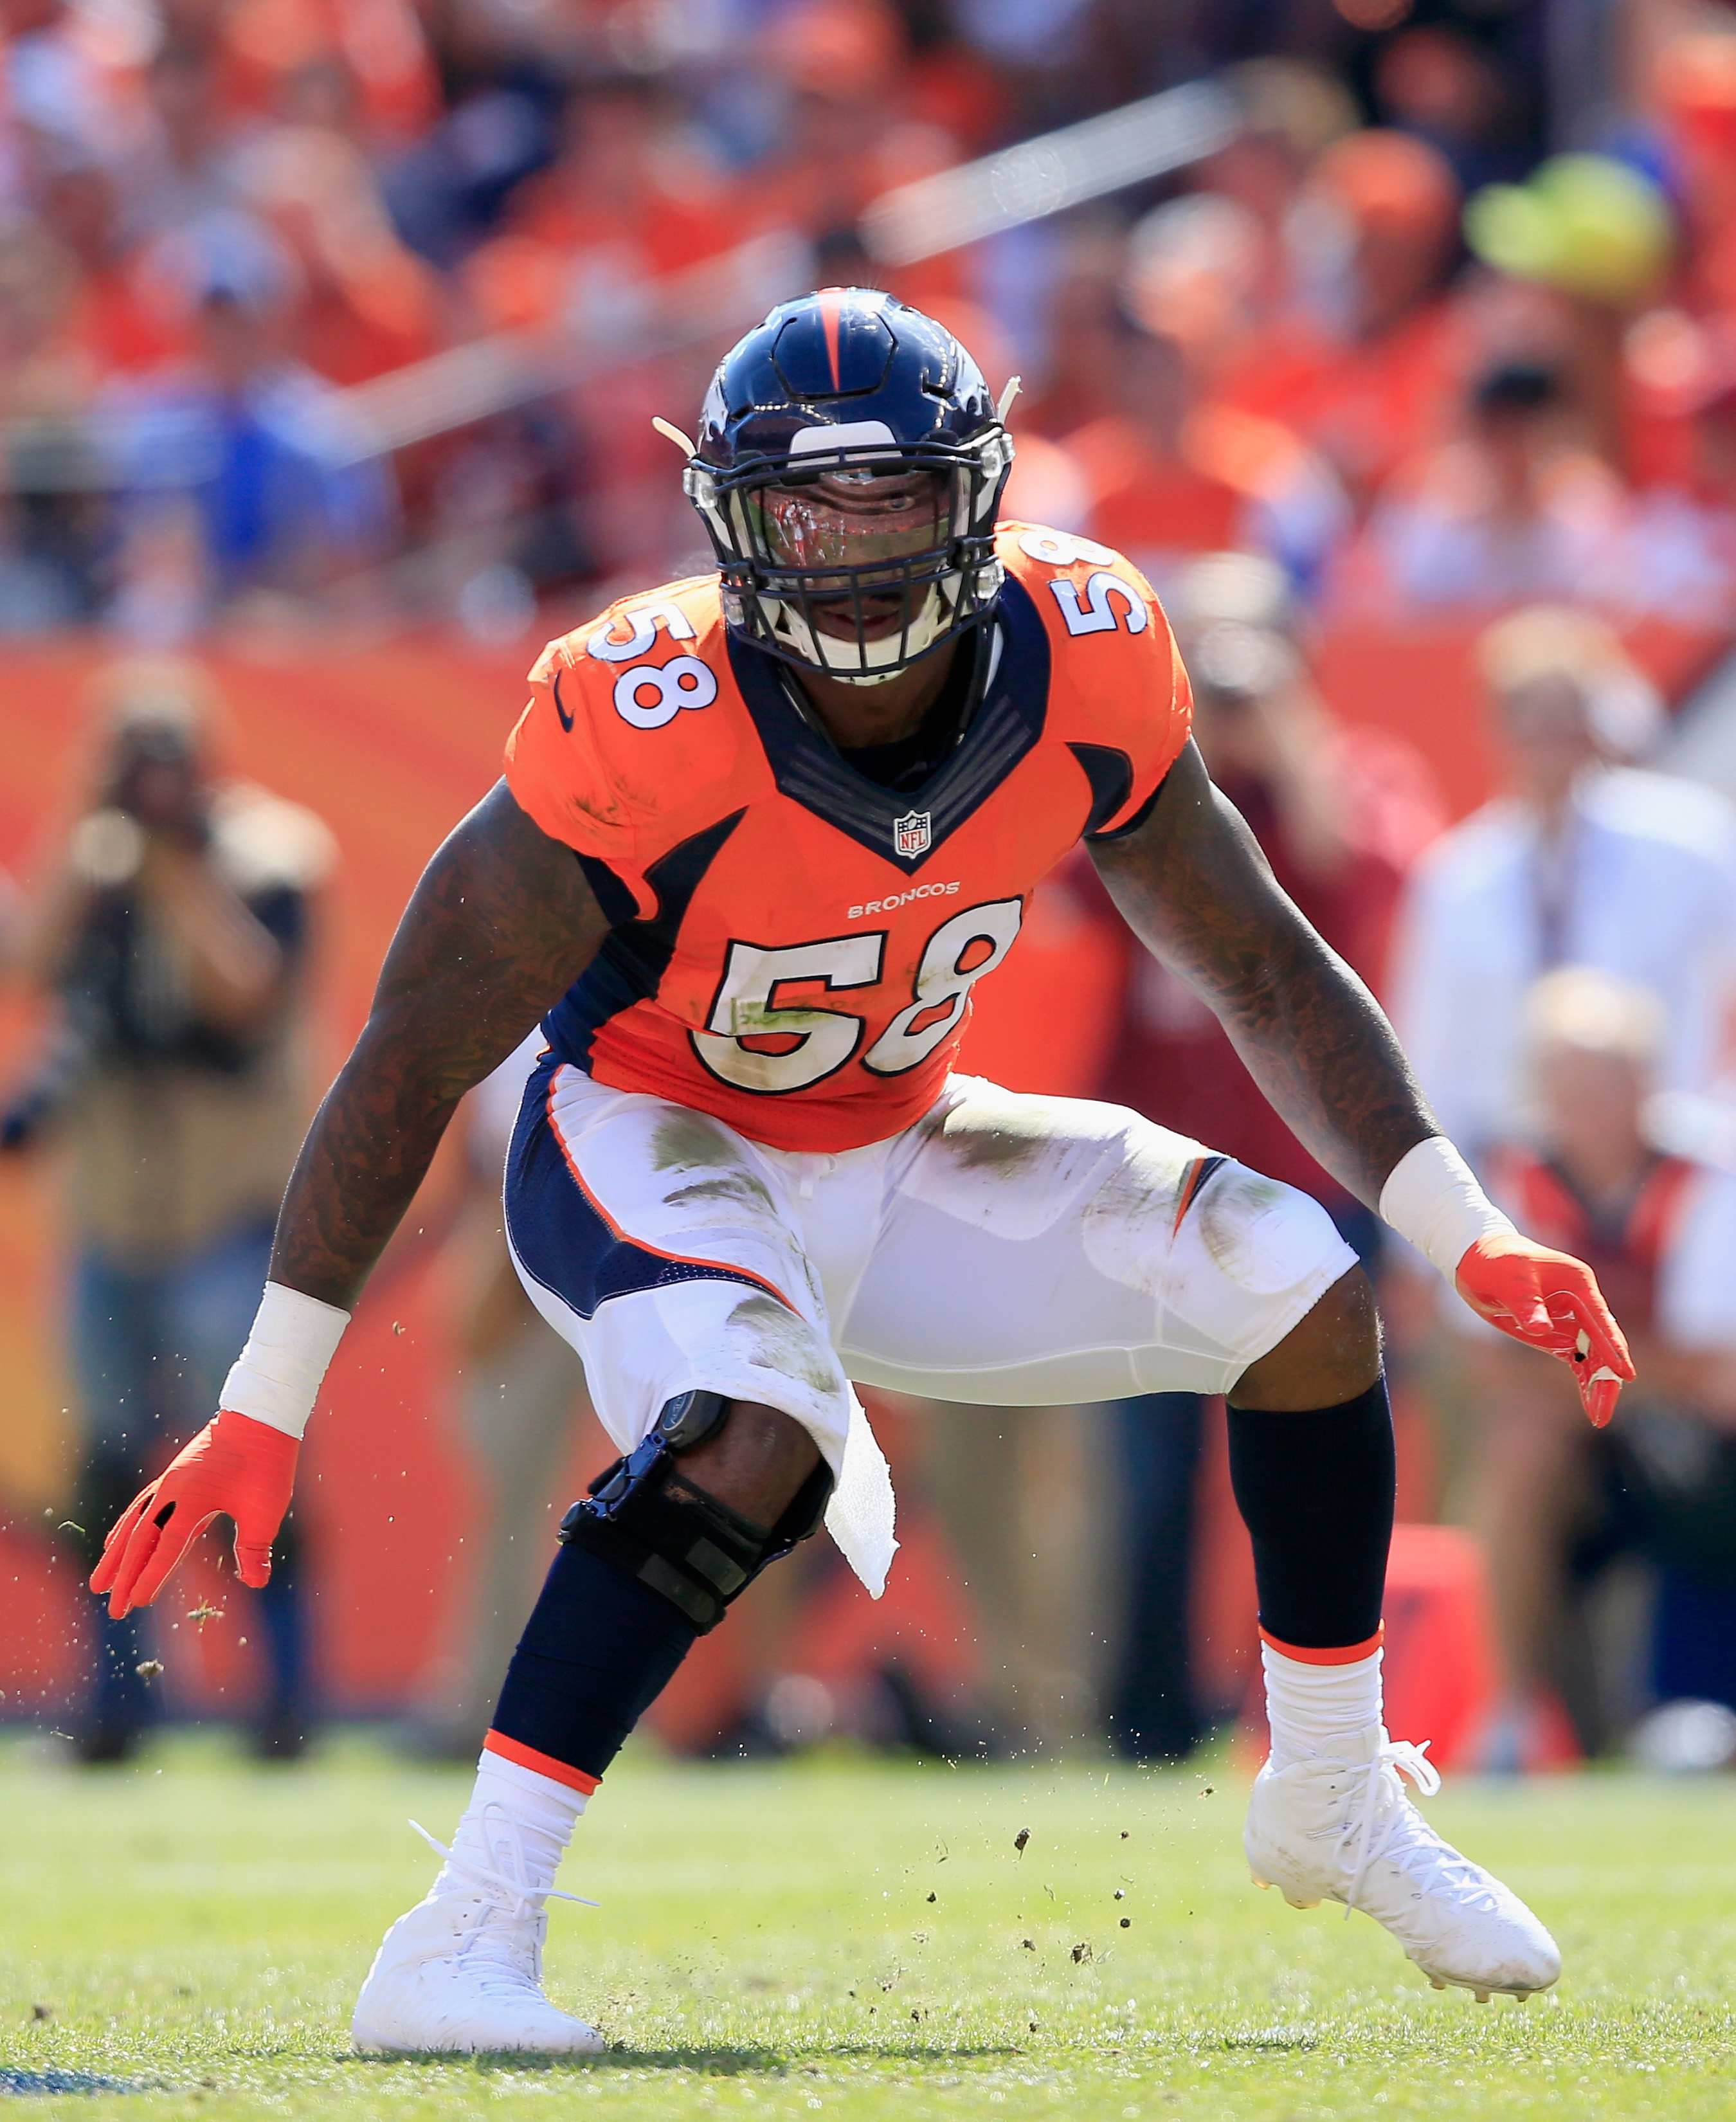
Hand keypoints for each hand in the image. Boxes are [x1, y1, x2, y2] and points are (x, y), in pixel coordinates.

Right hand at [89, 1411, 297, 1617]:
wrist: (261, 1416)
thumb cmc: (267, 1462)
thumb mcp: (266, 1508)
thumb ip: (254, 1547)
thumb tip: (255, 1583)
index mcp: (192, 1499)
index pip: (166, 1546)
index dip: (152, 1576)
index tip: (138, 1603)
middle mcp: (172, 1490)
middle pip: (140, 1540)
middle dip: (125, 1576)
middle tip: (114, 1610)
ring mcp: (170, 1482)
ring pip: (134, 1524)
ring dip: (116, 1556)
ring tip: (99, 1584)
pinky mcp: (174, 1477)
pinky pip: (141, 1507)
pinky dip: (126, 1528)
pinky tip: (117, 1543)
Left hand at [1455, 1233, 1634, 1425]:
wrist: (1478, 1261)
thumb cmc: (1494, 1262)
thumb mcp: (1507, 1280)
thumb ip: (1526, 1303)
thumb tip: (1542, 1328)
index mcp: (1577, 1282)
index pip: (1600, 1318)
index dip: (1612, 1346)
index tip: (1625, 1373)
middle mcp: (1583, 1302)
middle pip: (1604, 1343)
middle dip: (1607, 1377)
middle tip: (1604, 1411)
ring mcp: (1574, 1320)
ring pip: (1595, 1357)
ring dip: (1599, 1385)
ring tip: (1599, 1417)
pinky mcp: (1559, 1336)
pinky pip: (1579, 1363)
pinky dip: (1586, 1382)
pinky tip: (1591, 1408)